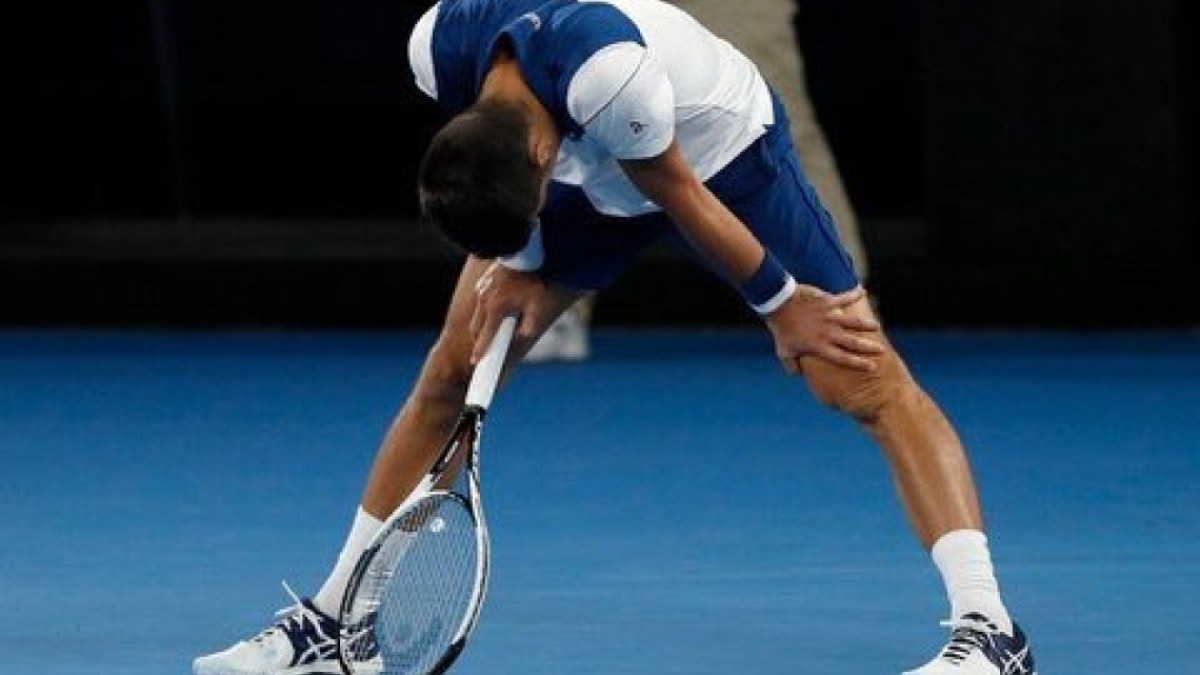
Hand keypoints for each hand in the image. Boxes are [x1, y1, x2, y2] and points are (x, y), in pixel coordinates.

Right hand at [469, 262, 555, 363]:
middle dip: (480, 340)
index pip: (485, 336)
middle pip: (476, 327)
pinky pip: (481, 301)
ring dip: (482, 325)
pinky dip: (485, 310)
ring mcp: (483, 288)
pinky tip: (498, 310)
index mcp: (496, 308)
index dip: (480, 351)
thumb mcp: (538, 310)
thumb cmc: (536, 282)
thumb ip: (527, 330)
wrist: (529, 254)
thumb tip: (516, 341)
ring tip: (493, 332)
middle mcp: (485, 298)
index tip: (475, 362)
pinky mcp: (485, 280)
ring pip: (477, 314)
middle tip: (485, 350)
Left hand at [764, 285, 883, 372]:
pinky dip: (853, 295)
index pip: (843, 358)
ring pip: (852, 322)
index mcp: (819, 347)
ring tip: (877, 327)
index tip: (872, 366)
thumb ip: (791, 365)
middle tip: (881, 351)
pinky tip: (862, 291)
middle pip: (852, 342)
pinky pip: (843, 298)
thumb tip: (797, 375)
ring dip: (865, 324)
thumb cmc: (781, 329)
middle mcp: (828, 333)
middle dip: (868, 347)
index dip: (858, 363)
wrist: (778, 305)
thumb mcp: (783, 351)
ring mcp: (829, 317)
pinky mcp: (827, 302)